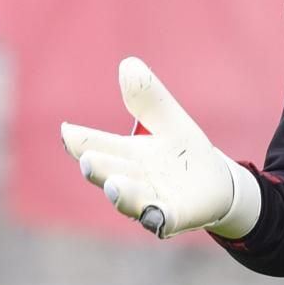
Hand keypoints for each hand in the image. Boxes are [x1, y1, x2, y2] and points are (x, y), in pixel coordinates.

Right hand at [60, 57, 260, 238]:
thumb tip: (128, 64)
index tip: (67, 132)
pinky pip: (162, 220)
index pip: (95, 144)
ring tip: (113, 185)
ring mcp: (150, 200)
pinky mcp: (175, 216)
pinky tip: (154, 216)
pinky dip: (157, 218)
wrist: (216, 183)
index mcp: (124, 153)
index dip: (80, 140)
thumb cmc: (181, 152)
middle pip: (108, 172)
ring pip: (131, 199)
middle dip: (98, 167)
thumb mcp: (168, 119)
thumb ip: (148, 97)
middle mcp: (131, 179)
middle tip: (88, 160)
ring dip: (121, 193)